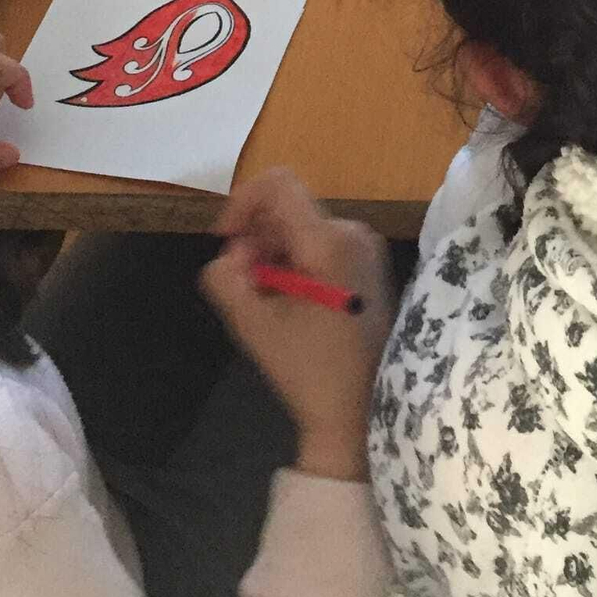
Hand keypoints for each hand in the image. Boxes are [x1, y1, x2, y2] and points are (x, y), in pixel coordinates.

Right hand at [202, 169, 395, 481]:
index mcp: (329, 240)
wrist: (364, 412)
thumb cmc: (311, 370)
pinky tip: (296, 309)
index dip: (242, 203)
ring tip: (273, 307)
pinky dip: (297, 266)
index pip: (279, 184)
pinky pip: (321, 246)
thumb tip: (234, 253)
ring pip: (302, 231)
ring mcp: (367, 248)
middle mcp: (353, 231)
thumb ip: (227, 278)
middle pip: (288, 211)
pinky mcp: (370, 265)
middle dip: (257, 242)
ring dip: (275, 258)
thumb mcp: (254, 326)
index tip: (226, 242)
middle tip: (249, 291)